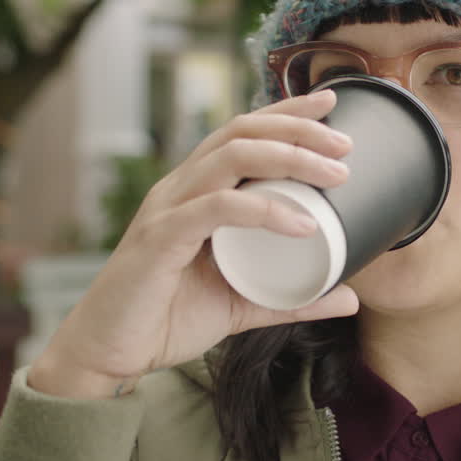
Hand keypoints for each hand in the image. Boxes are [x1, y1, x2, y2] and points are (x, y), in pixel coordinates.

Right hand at [29, 90, 358, 398]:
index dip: (286, 113)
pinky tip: (302, 223)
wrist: (108, 356)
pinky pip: (218, 209)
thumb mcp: (246, 306)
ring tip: (336, 174)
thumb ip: (295, 298)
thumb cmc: (167, 321)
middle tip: (346, 142)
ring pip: (231, 158)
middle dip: (297, 128)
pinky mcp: (160, 238)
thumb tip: (352, 298)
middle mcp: (180, 189)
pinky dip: (264, 210)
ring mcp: (168, 210)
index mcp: (196, 192)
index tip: (331, 103)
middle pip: (241, 133)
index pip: (243, 134)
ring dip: (290, 158)